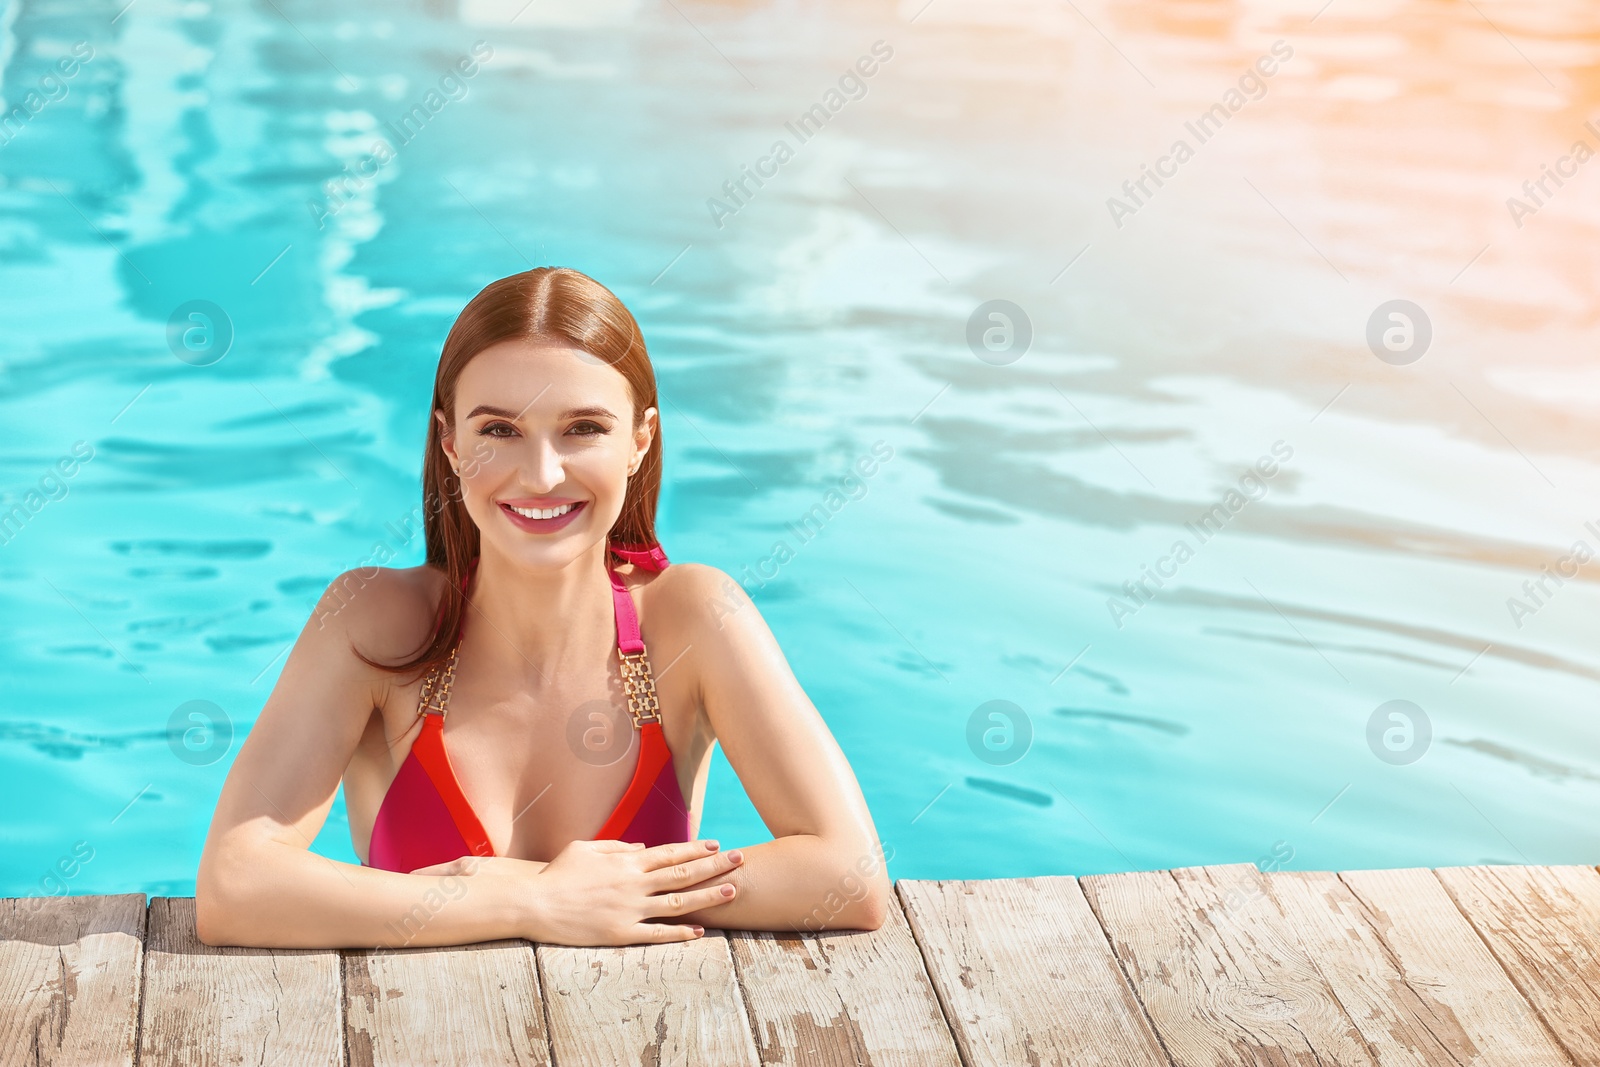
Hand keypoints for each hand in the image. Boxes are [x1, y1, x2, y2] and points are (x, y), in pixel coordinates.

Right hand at [525, 838, 742, 945]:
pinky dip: (680, 933)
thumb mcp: (585, 848)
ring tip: (733, 891)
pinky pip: (657, 934)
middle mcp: (633, 883)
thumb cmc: (557, 874)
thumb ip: (616, 846)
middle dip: (715, 866)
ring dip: (709, 897)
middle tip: (741, 859)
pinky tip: (701, 932)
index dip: (696, 848)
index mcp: (626, 861)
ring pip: (678, 903)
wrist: (533, 903)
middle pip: (683, 873)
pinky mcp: (620, 934)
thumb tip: (643, 848)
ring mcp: (629, 910)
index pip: (670, 853)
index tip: (718, 843)